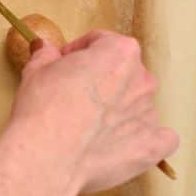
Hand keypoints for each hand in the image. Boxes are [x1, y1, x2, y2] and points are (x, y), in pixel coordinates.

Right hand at [10, 30, 178, 193]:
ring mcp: (148, 114)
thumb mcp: (36, 70)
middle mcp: (140, 79)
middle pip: (122, 71)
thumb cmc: (43, 108)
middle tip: (73, 93)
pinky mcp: (150, 146)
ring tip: (89, 124)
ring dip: (118, 107)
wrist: (47, 154)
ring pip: (136, 103)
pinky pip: (159, 138)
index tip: (63, 62)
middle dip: (100, 78)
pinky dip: (145, 137)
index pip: (101, 41)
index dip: (78, 51)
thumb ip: (46, 54)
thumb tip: (46, 50)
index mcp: (118, 52)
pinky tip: (124, 141)